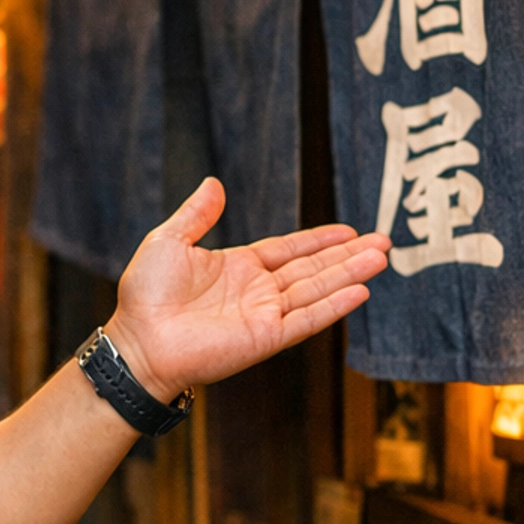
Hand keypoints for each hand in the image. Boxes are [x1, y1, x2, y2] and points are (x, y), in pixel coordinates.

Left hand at [108, 178, 389, 401]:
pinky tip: (361, 291)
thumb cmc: (146, 295)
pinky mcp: (267, 337)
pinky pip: (308, 318)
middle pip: (313, 268)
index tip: (349, 230)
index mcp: (239, 268)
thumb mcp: (169, 241)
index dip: (319, 239)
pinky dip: (335, 305)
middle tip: (384, 241)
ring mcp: (265, 314)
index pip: (289, 250)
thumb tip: (214, 183)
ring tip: (383, 257)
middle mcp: (258, 291)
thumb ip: (197, 214)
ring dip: (351, 274)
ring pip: (318, 289)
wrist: (139, 341)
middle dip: (348, 255)